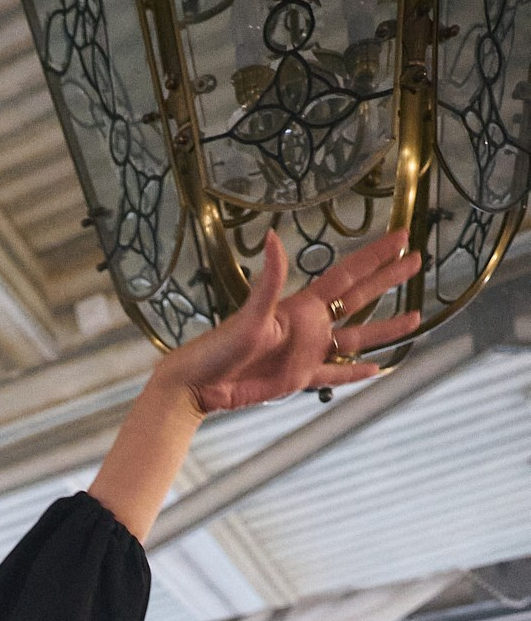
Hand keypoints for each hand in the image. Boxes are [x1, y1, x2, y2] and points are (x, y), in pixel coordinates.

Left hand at [158, 230, 420, 415]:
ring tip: (416, 318)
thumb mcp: (250, 314)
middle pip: (360, 299)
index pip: (348, 275)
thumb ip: (269, 279)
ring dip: (385, 329)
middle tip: (417, 261)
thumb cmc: (223, 346)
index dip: (374, 256)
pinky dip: (355, 373)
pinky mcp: (298, 380)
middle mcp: (310, 326)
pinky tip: (377, 369)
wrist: (202, 384)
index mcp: (302, 306)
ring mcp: (307, 352)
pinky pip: (335, 375)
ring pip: (356, 339)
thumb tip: (273, 237)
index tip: (400, 237)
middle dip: (388, 280)